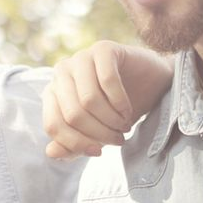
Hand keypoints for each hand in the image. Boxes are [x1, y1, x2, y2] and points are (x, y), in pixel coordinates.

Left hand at [43, 42, 172, 158]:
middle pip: (72, 114)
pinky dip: (120, 102)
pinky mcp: (103, 49)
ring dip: (111, 120)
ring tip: (124, 125)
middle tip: (118, 139)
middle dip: (99, 133)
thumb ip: (73, 145)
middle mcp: (61, 73)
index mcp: (53, 92)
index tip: (98, 152)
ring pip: (89, 100)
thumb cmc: (118, 108)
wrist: (150, 82)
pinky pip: (107, 81)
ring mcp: (81, 58)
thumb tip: (52, 153)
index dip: (76, 143)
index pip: (54, 125)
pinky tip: (127, 110)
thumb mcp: (96, 132)